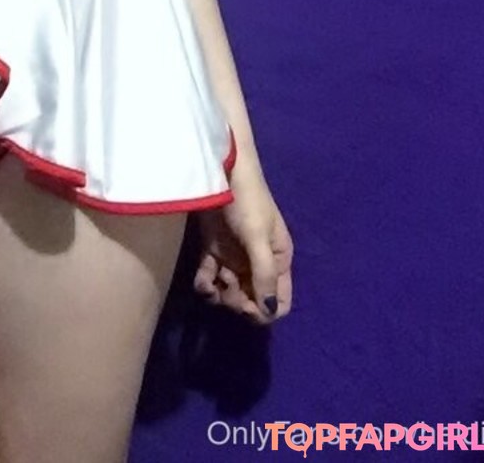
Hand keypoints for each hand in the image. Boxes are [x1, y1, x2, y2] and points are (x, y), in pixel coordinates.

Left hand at [193, 159, 293, 323]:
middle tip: (228, 286)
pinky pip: (211, 279)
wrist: (221, 171)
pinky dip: (206, 284)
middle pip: (253, 300)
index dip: (265, 311)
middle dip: (239, 301)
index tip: (248, 308)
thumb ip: (264, 274)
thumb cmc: (247, 202)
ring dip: (221, 294)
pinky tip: (202, 280)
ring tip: (214, 278)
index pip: (280, 301)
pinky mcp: (214, 250)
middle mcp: (259, 263)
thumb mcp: (258, 237)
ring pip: (230, 292)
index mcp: (279, 260)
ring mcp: (235, 258)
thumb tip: (268, 311)